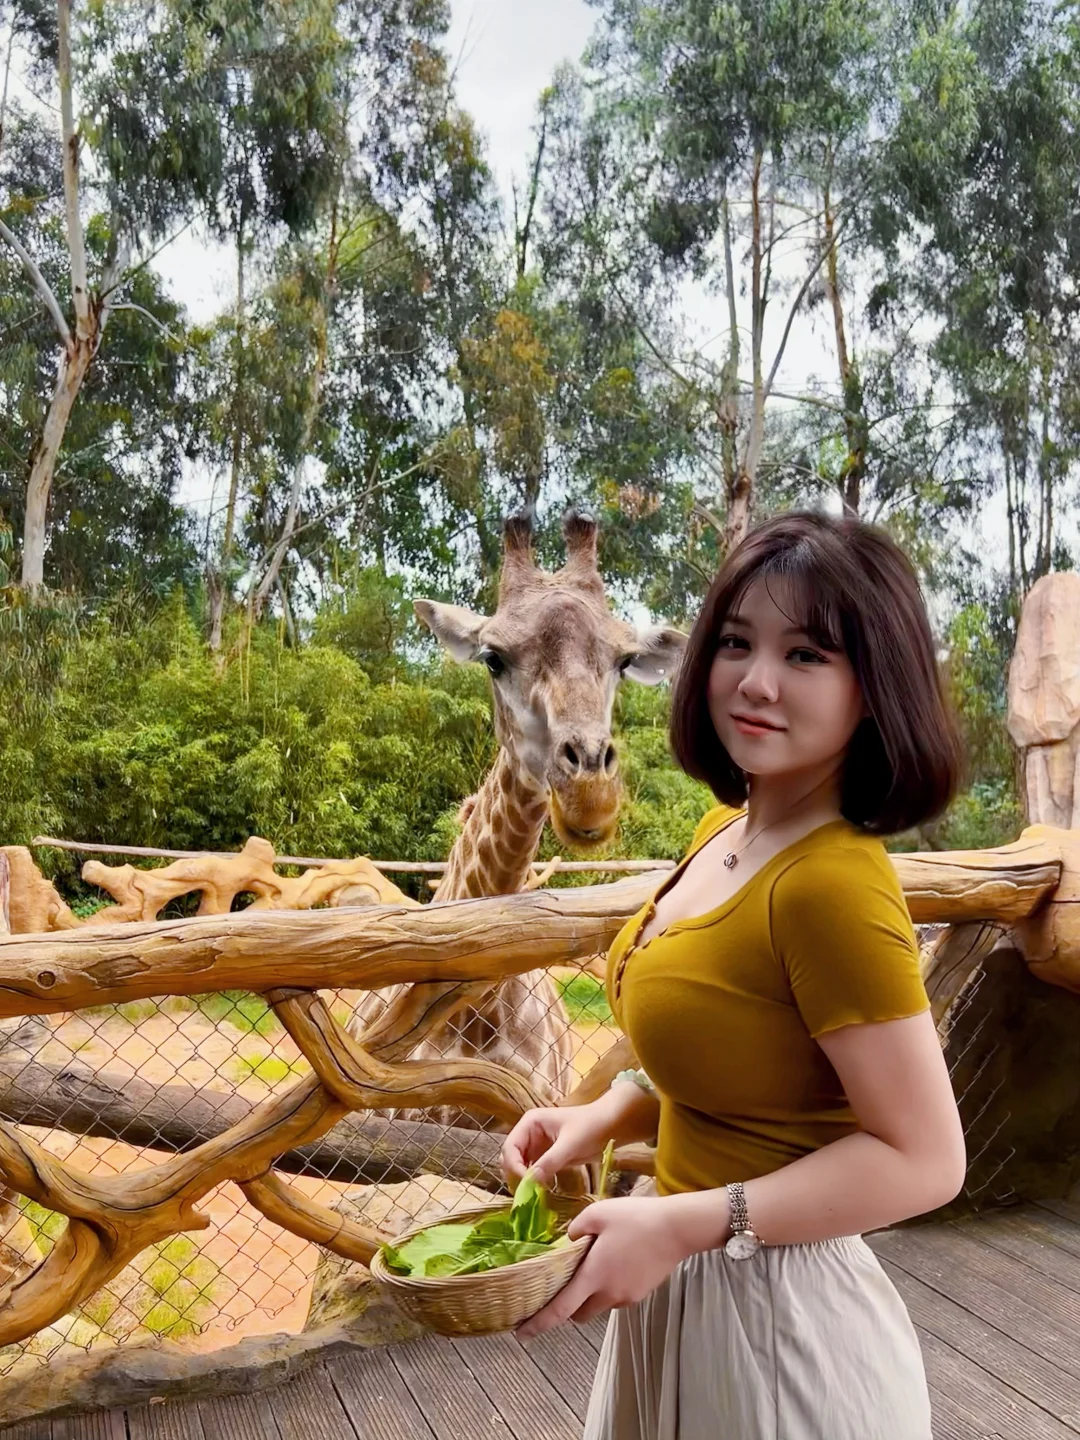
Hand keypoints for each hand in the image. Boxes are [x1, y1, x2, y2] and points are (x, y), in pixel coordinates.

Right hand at [500, 1104, 608, 1188]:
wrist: (611, 1125)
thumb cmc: (591, 1127)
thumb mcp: (570, 1144)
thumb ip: (550, 1161)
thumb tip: (531, 1182)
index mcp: (530, 1123)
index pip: (510, 1148)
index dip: (514, 1167)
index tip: (526, 1184)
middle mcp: (529, 1134)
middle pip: (510, 1158)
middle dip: (516, 1175)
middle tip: (527, 1194)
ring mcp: (537, 1146)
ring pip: (519, 1167)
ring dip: (524, 1181)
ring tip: (533, 1196)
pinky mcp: (546, 1157)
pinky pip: (533, 1172)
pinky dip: (534, 1183)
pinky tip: (541, 1192)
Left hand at [516, 1193, 713, 1339]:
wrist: (676, 1229)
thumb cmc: (635, 1218)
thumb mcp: (598, 1212)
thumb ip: (576, 1229)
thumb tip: (569, 1240)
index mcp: (593, 1276)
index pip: (560, 1308)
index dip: (539, 1323)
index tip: (521, 1334)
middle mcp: (608, 1293)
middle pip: (578, 1313)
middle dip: (568, 1305)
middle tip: (566, 1281)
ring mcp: (626, 1297)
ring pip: (599, 1305)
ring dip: (591, 1294)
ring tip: (597, 1263)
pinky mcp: (640, 1294)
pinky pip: (616, 1297)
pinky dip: (609, 1287)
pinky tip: (617, 1262)